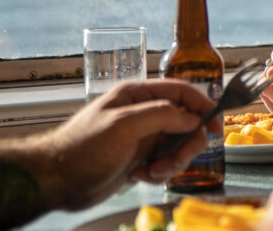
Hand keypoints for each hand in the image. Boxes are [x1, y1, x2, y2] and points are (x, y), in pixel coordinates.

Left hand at [36, 79, 220, 210]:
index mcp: (138, 96)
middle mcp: (143, 114)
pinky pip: (166, 163)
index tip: (216, 125)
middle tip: (177, 159)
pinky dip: (159, 172)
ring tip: (153, 170)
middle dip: (186, 143)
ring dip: (172, 161)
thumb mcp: (125, 124)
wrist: (57, 180)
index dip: (202, 106)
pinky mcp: (140, 159)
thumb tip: (193, 118)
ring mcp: (142, 137)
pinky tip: (140, 176)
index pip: (181, 92)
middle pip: (185, 123)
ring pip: (178, 146)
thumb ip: (163, 115)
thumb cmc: (82, 147)